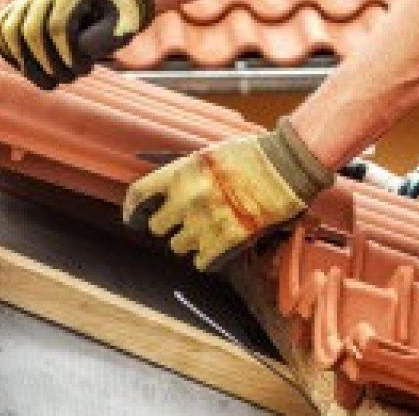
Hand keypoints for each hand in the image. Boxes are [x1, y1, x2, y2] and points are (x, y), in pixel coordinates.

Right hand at [0, 0, 153, 88]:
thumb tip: (81, 49)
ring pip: (8, 30)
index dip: (66, 55)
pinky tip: (31, 69)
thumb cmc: (118, 15)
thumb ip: (109, 36)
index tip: (82, 71)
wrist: (105, 0)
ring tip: (48, 81)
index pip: (58, 25)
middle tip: (66, 79)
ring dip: (25, 64)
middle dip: (45, 63)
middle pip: (30, 29)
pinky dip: (10, 53)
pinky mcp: (17, 5)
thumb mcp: (127, 23)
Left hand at [123, 118, 333, 270]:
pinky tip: (220, 244)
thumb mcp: (209, 156)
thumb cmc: (253, 156)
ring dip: (191, 241)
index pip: (138, 196)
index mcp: (180, 173)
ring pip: (178, 247)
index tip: (135, 218)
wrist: (286, 166)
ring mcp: (204, 222)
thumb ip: (185, 175)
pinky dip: (209, 257)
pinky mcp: (224, 242)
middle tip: (187, 220)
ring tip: (211, 229)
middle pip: (157, 228)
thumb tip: (168, 193)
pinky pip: (201, 262)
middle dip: (169, 226)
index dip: (133, 210)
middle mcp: (186, 198)